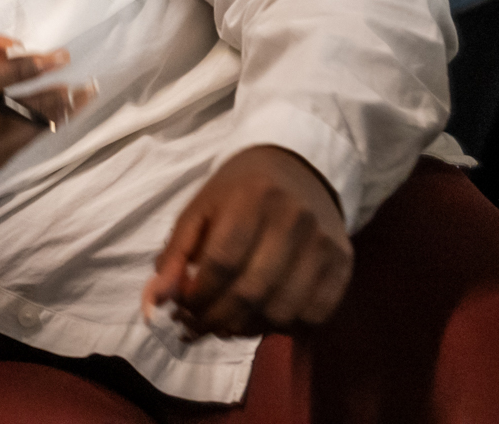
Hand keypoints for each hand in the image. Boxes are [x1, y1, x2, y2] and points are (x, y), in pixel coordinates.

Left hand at [142, 146, 352, 339]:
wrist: (297, 169)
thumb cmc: (238, 192)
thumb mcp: (199, 211)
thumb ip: (174, 257)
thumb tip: (154, 305)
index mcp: (251, 197)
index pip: (221, 262)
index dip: (197, 296)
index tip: (182, 308)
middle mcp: (294, 219)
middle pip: (251, 292)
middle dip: (216, 319)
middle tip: (198, 326)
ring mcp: (324, 243)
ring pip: (283, 311)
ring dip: (247, 329)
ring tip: (226, 324)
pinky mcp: (343, 263)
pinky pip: (315, 315)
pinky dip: (284, 328)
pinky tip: (262, 318)